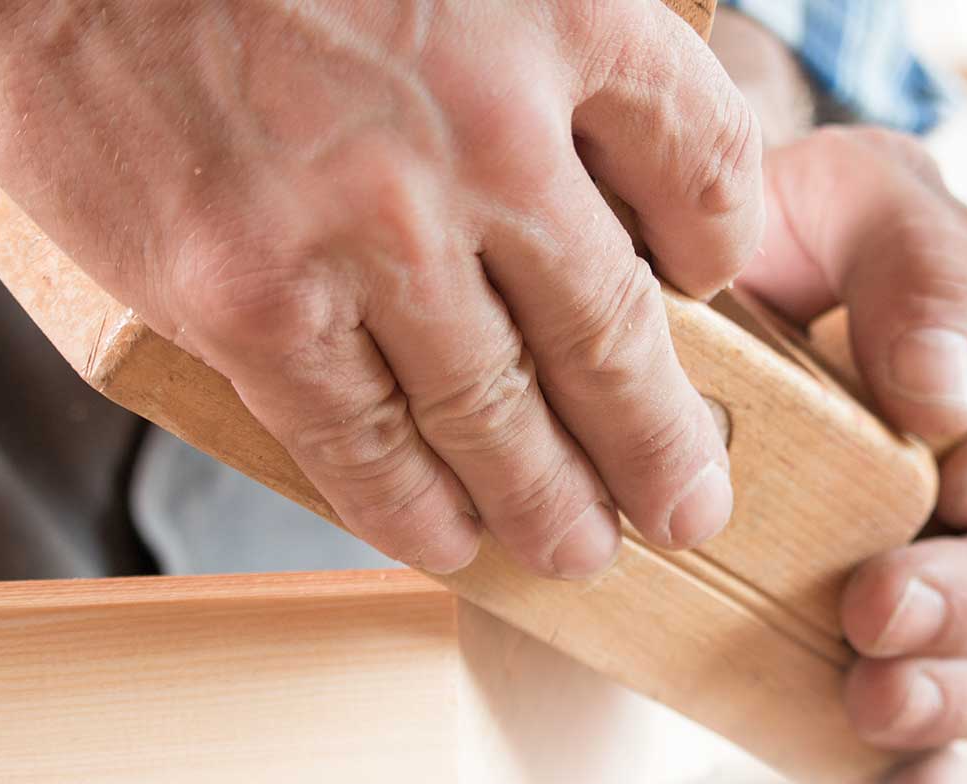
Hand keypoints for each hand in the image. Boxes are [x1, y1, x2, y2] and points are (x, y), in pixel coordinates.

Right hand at [0, 0, 761, 576]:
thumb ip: (534, 27)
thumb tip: (582, 136)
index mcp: (558, 13)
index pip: (700, 162)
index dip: (718, 241)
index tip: (706, 282)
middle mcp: (486, 136)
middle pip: (612, 330)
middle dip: (658, 439)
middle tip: (686, 502)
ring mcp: (370, 229)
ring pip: (495, 411)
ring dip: (549, 497)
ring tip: (582, 547)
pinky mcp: (249, 297)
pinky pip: (356, 436)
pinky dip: (410, 506)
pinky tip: (449, 541)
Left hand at [737, 128, 966, 783]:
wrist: (664, 321)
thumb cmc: (786, 239)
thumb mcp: (850, 196)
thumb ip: (923, 256)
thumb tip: (958, 390)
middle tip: (876, 603)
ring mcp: (955, 599)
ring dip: (953, 699)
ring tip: (867, 693)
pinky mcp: (872, 664)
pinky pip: (930, 758)